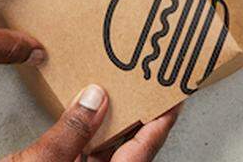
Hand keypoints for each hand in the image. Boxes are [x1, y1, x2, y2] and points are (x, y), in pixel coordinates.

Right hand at [5, 84, 180, 161]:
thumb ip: (69, 132)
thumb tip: (95, 98)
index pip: (142, 152)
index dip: (160, 123)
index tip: (174, 98)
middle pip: (130, 152)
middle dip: (140, 118)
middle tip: (151, 87)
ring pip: (107, 154)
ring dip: (114, 125)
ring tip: (123, 94)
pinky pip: (87, 157)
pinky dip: (90, 136)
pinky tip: (89, 115)